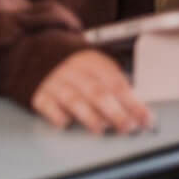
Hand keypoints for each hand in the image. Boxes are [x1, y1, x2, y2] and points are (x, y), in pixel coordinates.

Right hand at [30, 50, 152, 133]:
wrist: (32, 49)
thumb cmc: (72, 64)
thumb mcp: (94, 64)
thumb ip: (113, 83)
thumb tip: (137, 110)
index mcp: (90, 61)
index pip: (115, 83)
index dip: (132, 102)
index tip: (145, 119)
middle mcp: (72, 70)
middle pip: (96, 92)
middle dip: (114, 112)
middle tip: (127, 127)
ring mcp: (53, 80)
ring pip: (72, 99)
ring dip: (88, 116)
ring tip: (100, 128)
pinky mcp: (37, 92)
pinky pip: (47, 105)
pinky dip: (57, 114)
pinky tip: (65, 122)